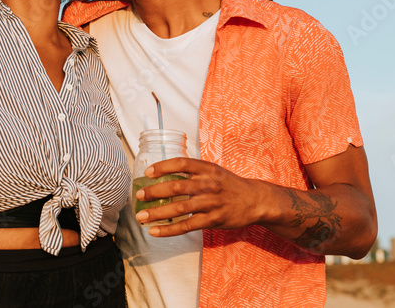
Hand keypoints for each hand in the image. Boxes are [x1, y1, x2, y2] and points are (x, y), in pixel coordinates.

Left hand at [134, 158, 271, 236]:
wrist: (255, 200)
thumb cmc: (229, 184)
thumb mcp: (214, 170)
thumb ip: (194, 171)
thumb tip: (165, 172)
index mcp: (207, 168)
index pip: (182, 163)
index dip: (163, 166)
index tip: (148, 172)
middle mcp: (208, 184)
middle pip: (176, 186)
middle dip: (154, 191)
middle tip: (139, 195)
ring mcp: (211, 203)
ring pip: (179, 208)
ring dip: (157, 213)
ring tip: (141, 216)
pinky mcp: (213, 220)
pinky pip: (187, 226)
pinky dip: (169, 229)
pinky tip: (155, 231)